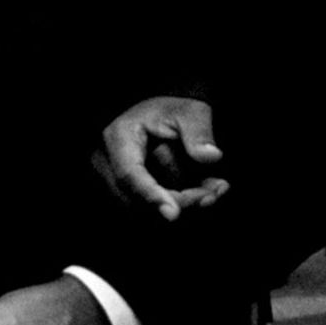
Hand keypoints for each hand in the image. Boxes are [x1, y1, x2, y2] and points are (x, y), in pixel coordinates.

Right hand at [95, 96, 227, 220]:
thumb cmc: (172, 111)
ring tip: (215, 188)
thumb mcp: (190, 111)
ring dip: (184, 203)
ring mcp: (116, 180)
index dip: (151, 195)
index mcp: (118, 137)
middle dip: (180, 201)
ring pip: (147, 208)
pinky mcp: (129, 192)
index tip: (173, 213)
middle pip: (138, 198)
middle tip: (214, 193)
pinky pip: (153, 207)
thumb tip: (211, 156)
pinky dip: (181, 203)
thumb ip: (199, 131)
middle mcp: (109, 162)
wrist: (161, 117)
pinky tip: (206, 192)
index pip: (129, 174)